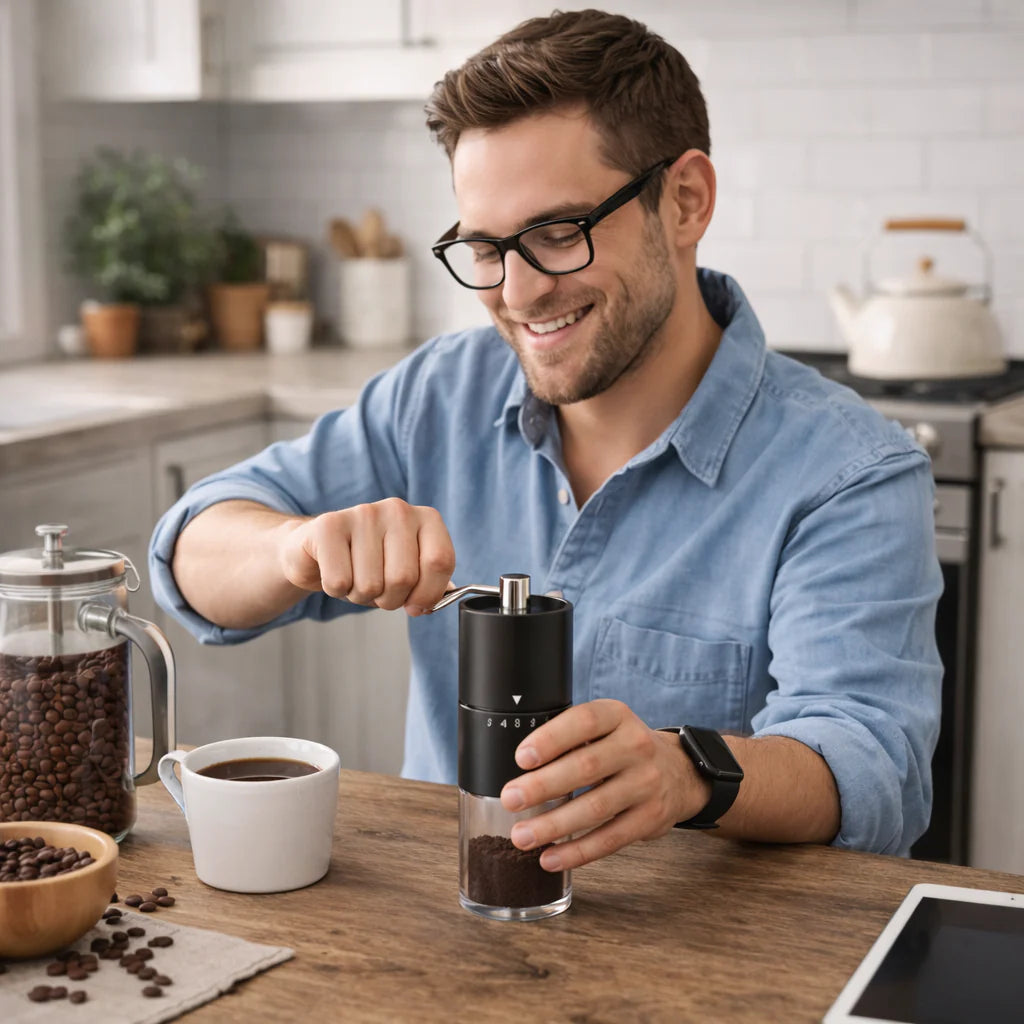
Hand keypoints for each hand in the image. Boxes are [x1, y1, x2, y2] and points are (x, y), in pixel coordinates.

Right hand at [277, 499, 455, 613]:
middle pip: (403, 578)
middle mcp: (397, 510)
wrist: (317, 550)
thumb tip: (436, 601)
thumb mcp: (407, 573)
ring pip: (370, 585)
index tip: (414, 604)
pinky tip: (335, 571)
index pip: (440, 562)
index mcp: (425, 519)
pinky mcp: (329, 525)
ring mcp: (363, 513)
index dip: (427, 594)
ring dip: (360, 595)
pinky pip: (340, 582)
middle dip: (389, 599)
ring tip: (355, 577)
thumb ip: (428, 587)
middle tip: (377, 590)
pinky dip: (336, 590)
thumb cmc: (368, 564)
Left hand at [499, 699, 710, 870]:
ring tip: (522, 835)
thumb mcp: (605, 726)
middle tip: (511, 799)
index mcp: (617, 716)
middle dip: (543, 786)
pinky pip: (610, 839)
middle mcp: (636, 746)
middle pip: (586, 767)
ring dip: (554, 825)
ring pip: (596, 808)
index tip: (522, 757)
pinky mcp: (650, 819)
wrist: (678, 771)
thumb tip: (520, 764)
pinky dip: (577, 851)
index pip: (584, 722)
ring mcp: (646, 784)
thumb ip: (570, 736)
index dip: (551, 739)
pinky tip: (551, 857)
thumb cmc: (623, 748)